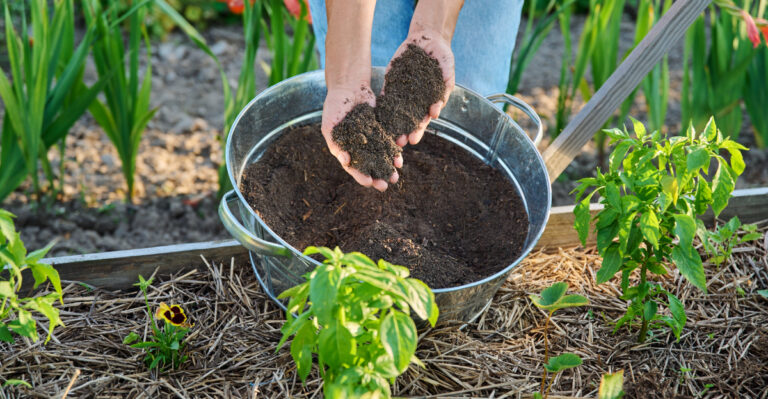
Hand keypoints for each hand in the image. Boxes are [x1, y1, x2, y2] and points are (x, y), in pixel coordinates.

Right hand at [321, 85, 402, 191]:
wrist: (349, 86)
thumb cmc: (334, 105)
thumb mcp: (330, 124)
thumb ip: (336, 143)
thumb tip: (346, 161)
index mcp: (344, 149)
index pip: (353, 167)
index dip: (360, 176)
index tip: (369, 182)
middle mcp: (358, 147)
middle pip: (369, 166)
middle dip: (377, 176)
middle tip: (385, 186)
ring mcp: (370, 139)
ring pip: (381, 157)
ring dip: (387, 167)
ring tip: (395, 176)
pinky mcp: (381, 130)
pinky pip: (388, 143)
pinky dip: (394, 151)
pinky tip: (400, 158)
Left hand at [386, 33, 454, 147]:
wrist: (427, 39)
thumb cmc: (442, 56)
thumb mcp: (447, 69)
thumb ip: (445, 87)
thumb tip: (437, 109)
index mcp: (429, 101)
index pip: (423, 120)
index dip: (418, 130)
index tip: (413, 140)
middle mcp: (415, 101)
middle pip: (407, 120)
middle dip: (402, 131)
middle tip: (398, 143)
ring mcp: (402, 92)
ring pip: (395, 112)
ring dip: (391, 124)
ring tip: (385, 135)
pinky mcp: (392, 83)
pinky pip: (385, 96)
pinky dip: (381, 106)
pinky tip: (375, 115)